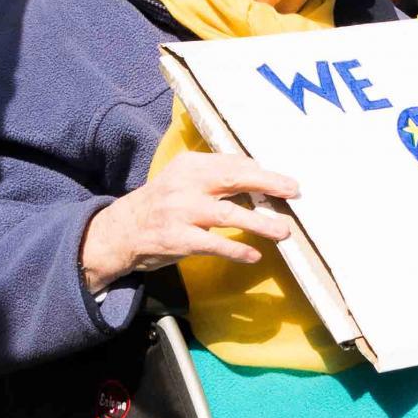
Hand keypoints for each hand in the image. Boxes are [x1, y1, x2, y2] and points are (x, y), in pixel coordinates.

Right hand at [80, 152, 302, 293]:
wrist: (123, 230)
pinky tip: (253, 254)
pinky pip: (214, 244)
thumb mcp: (183, 180)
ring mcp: (181, 212)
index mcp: (189, 165)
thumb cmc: (162, 203)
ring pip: (228, 214)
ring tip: (283, 231)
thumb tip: (258, 173)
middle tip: (293, 191)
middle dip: (268, 184)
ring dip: (260, 223)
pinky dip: (236, 249)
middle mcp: (186, 184)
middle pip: (234, 179)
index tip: (284, 181)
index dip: (261, 171)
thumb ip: (214, 176)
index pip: (232, 163)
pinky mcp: (178, 239)